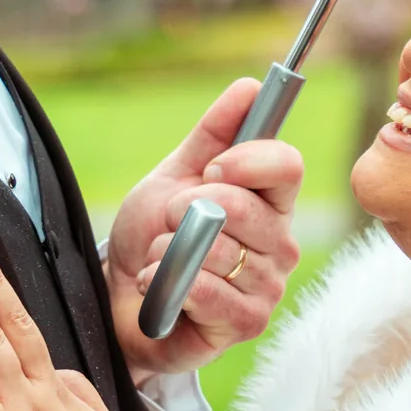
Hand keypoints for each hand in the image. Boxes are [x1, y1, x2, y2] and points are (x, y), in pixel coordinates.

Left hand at [106, 77, 303, 380]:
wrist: (122, 295)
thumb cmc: (155, 236)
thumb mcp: (175, 175)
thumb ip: (213, 134)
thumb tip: (251, 87)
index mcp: (272, 202)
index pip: (287, 165)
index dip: (245, 160)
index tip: (209, 168)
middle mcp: (280, 243)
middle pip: (243, 206)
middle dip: (186, 209)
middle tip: (169, 221)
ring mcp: (268, 286)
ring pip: (218, 248)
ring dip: (170, 249)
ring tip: (163, 258)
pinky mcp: (248, 323)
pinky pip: (208, 290)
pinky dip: (169, 281)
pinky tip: (160, 286)